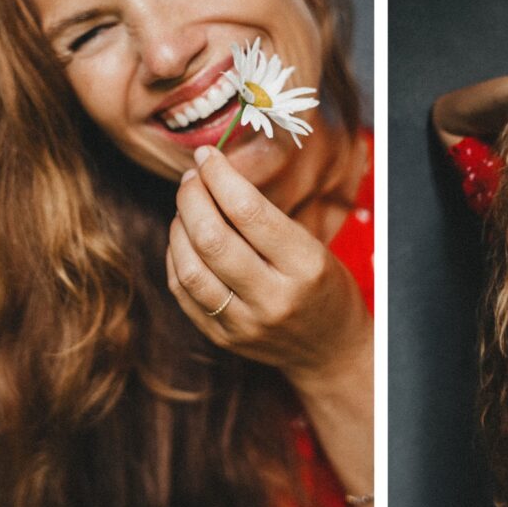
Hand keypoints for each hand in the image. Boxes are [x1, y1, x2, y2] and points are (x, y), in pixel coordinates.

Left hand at [166, 145, 369, 382]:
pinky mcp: (223, 339)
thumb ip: (265, 219)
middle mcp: (274, 298)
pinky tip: (182, 239)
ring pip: (190, 269)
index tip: (207, 156)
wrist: (331, 350)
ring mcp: (245, 323)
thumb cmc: (324, 286)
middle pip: (212, 239)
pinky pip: (183, 293)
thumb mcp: (312, 247)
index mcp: (305, 266)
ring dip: (178, 227)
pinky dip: (176, 257)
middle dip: (192, 198)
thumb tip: (214, 176)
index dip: (220, 177)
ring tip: (185, 208)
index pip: (250, 212)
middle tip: (190, 178)